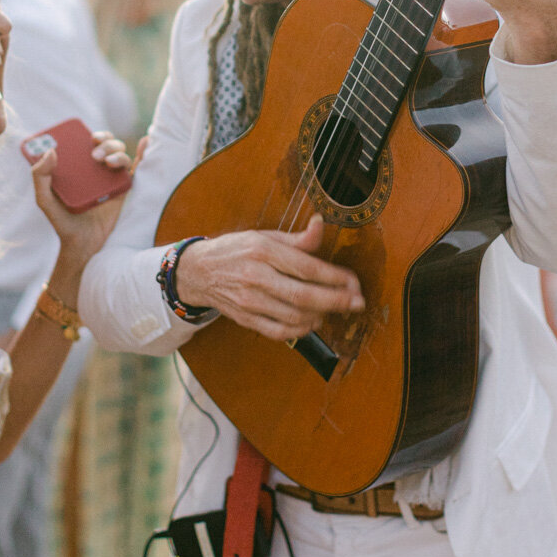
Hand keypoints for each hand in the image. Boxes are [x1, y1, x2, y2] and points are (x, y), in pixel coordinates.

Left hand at [30, 133, 130, 267]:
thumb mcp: (44, 199)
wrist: (81, 245)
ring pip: (122, 155)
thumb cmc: (62, 221)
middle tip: (95, 155)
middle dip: (106, 143)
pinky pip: (135, 171)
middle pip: (109, 145)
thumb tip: (50, 152)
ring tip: (107, 163)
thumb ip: (39, 176)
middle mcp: (98, 170)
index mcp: (81, 166)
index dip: (95, 135)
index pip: (90, 142)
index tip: (90, 137)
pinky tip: (144, 143)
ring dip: (118, 152)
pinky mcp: (124, 190)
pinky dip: (142, 156)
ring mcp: (112, 179)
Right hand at [175, 215, 363, 342]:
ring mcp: (249, 301)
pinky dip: (300, 331)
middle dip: (336, 301)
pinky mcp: (246, 319)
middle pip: (303, 296)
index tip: (354, 282)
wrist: (199, 271)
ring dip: (321, 316)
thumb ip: (298, 238)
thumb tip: (321, 224)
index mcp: (262, 250)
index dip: (335, 277)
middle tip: (358, 303)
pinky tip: (312, 322)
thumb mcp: (265, 235)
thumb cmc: (236, 250)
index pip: (306, 267)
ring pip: (293, 316)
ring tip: (334, 309)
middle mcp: (255, 277)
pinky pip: (278, 332)